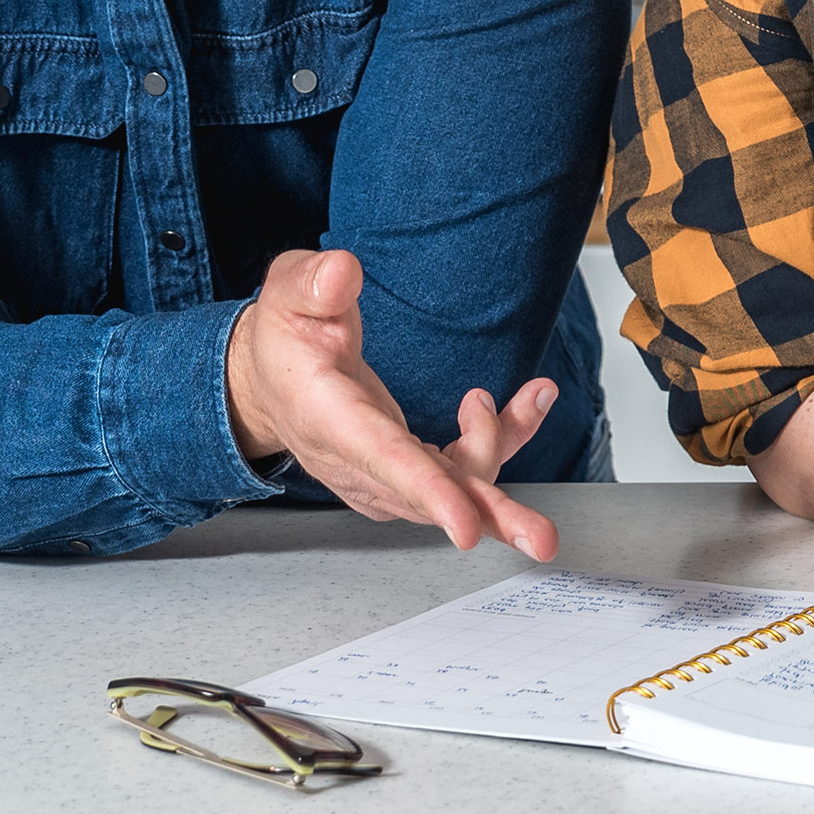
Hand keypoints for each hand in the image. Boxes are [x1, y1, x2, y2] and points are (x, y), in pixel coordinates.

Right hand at [225, 248, 561, 560]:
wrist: (270, 381)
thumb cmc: (286, 338)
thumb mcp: (288, 295)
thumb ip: (314, 284)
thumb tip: (343, 273)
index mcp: (330, 418)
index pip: (382, 459)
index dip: (427, 491)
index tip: (466, 526)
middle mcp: (359, 461)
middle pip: (431, 494)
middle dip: (490, 514)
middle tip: (542, 541)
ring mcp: (385, 475)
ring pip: (458, 482)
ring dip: (506, 442)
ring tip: (534, 394)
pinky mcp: (408, 473)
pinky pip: (466, 470)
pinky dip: (505, 438)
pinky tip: (530, 402)